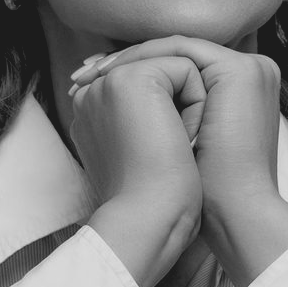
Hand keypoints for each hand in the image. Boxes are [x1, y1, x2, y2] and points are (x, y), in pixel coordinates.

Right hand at [69, 54, 204, 286]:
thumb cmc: (154, 196)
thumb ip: (147, 117)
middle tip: (173, 150)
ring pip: (177, 70)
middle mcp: (94, 90)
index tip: (174, 145)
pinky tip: (183, 138)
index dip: (174, 103)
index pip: (146, 81)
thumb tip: (171, 102)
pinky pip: (186, 70)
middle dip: (181, 106)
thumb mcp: (146, 148)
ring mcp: (111, 80)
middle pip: (164, 72)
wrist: (153, 216)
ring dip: (189, 107)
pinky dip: (196, 104)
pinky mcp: (135, 77)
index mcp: (91, 109)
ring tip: (179, 146)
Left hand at [72, 36, 287, 286]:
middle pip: (176, 56)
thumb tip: (112, 101)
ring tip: (95, 74)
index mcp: (239, 91)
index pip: (180, 69)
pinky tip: (117, 73)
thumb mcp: (176, 143)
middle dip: (127, 61)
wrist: (230, 209)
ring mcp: (249, 69)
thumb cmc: (199, 189)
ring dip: (134, 59)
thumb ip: (160, 114)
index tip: (89, 82)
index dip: (134, 72)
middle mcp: (249, 74)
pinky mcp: (241, 71)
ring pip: (178, 50)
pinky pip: (186, 51)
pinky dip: (151, 59)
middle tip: (83, 73)